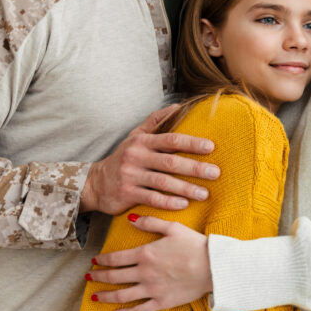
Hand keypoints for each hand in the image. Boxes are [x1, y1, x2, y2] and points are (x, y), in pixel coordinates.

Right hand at [81, 105, 218, 213]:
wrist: (94, 183)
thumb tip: (178, 106)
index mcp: (142, 142)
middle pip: (171, 162)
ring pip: (163, 182)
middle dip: (195, 168)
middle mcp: (136, 157)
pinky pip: (152, 198)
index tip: (211, 147)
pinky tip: (183, 204)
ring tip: (204, 193)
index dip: (192, 143)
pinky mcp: (127, 193)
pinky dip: (168, 202)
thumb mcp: (135, 137)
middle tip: (216, 173)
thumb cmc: (122, 158)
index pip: (171, 140)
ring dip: (186, 188)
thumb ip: (155, 121)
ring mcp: (131, 175)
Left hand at [87, 215, 211, 310]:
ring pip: (121, 295)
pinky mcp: (161, 302)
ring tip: (94, 296)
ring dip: (105, 296)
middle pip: (114, 276)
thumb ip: (150, 222)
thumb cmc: (195, 244)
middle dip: (99, 277)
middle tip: (89, 277)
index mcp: (145, 253)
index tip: (94, 261)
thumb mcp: (173, 227)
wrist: (213, 266)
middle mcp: (144, 272)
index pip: (116, 258)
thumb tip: (130, 219)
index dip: (102, 260)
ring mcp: (151, 289)